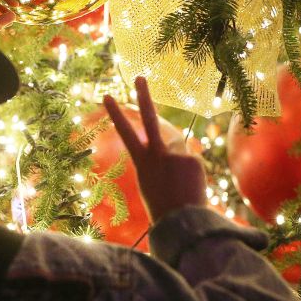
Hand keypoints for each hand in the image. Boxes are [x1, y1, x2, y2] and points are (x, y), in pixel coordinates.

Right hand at [103, 76, 206, 221]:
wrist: (181, 222)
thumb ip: (158, 157)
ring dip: (176, 158)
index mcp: (141, 161)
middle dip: (144, 97)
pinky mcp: (193, 158)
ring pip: (177, 145)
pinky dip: (190, 168)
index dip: (116, 114)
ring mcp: (176, 154)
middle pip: (150, 119)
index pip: (126, 132)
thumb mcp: (150, 180)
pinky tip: (188, 184)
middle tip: (139, 77)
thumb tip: (174, 139)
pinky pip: (191, 157)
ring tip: (176, 182)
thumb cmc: (162, 204)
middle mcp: (157, 154)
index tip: (108, 96)